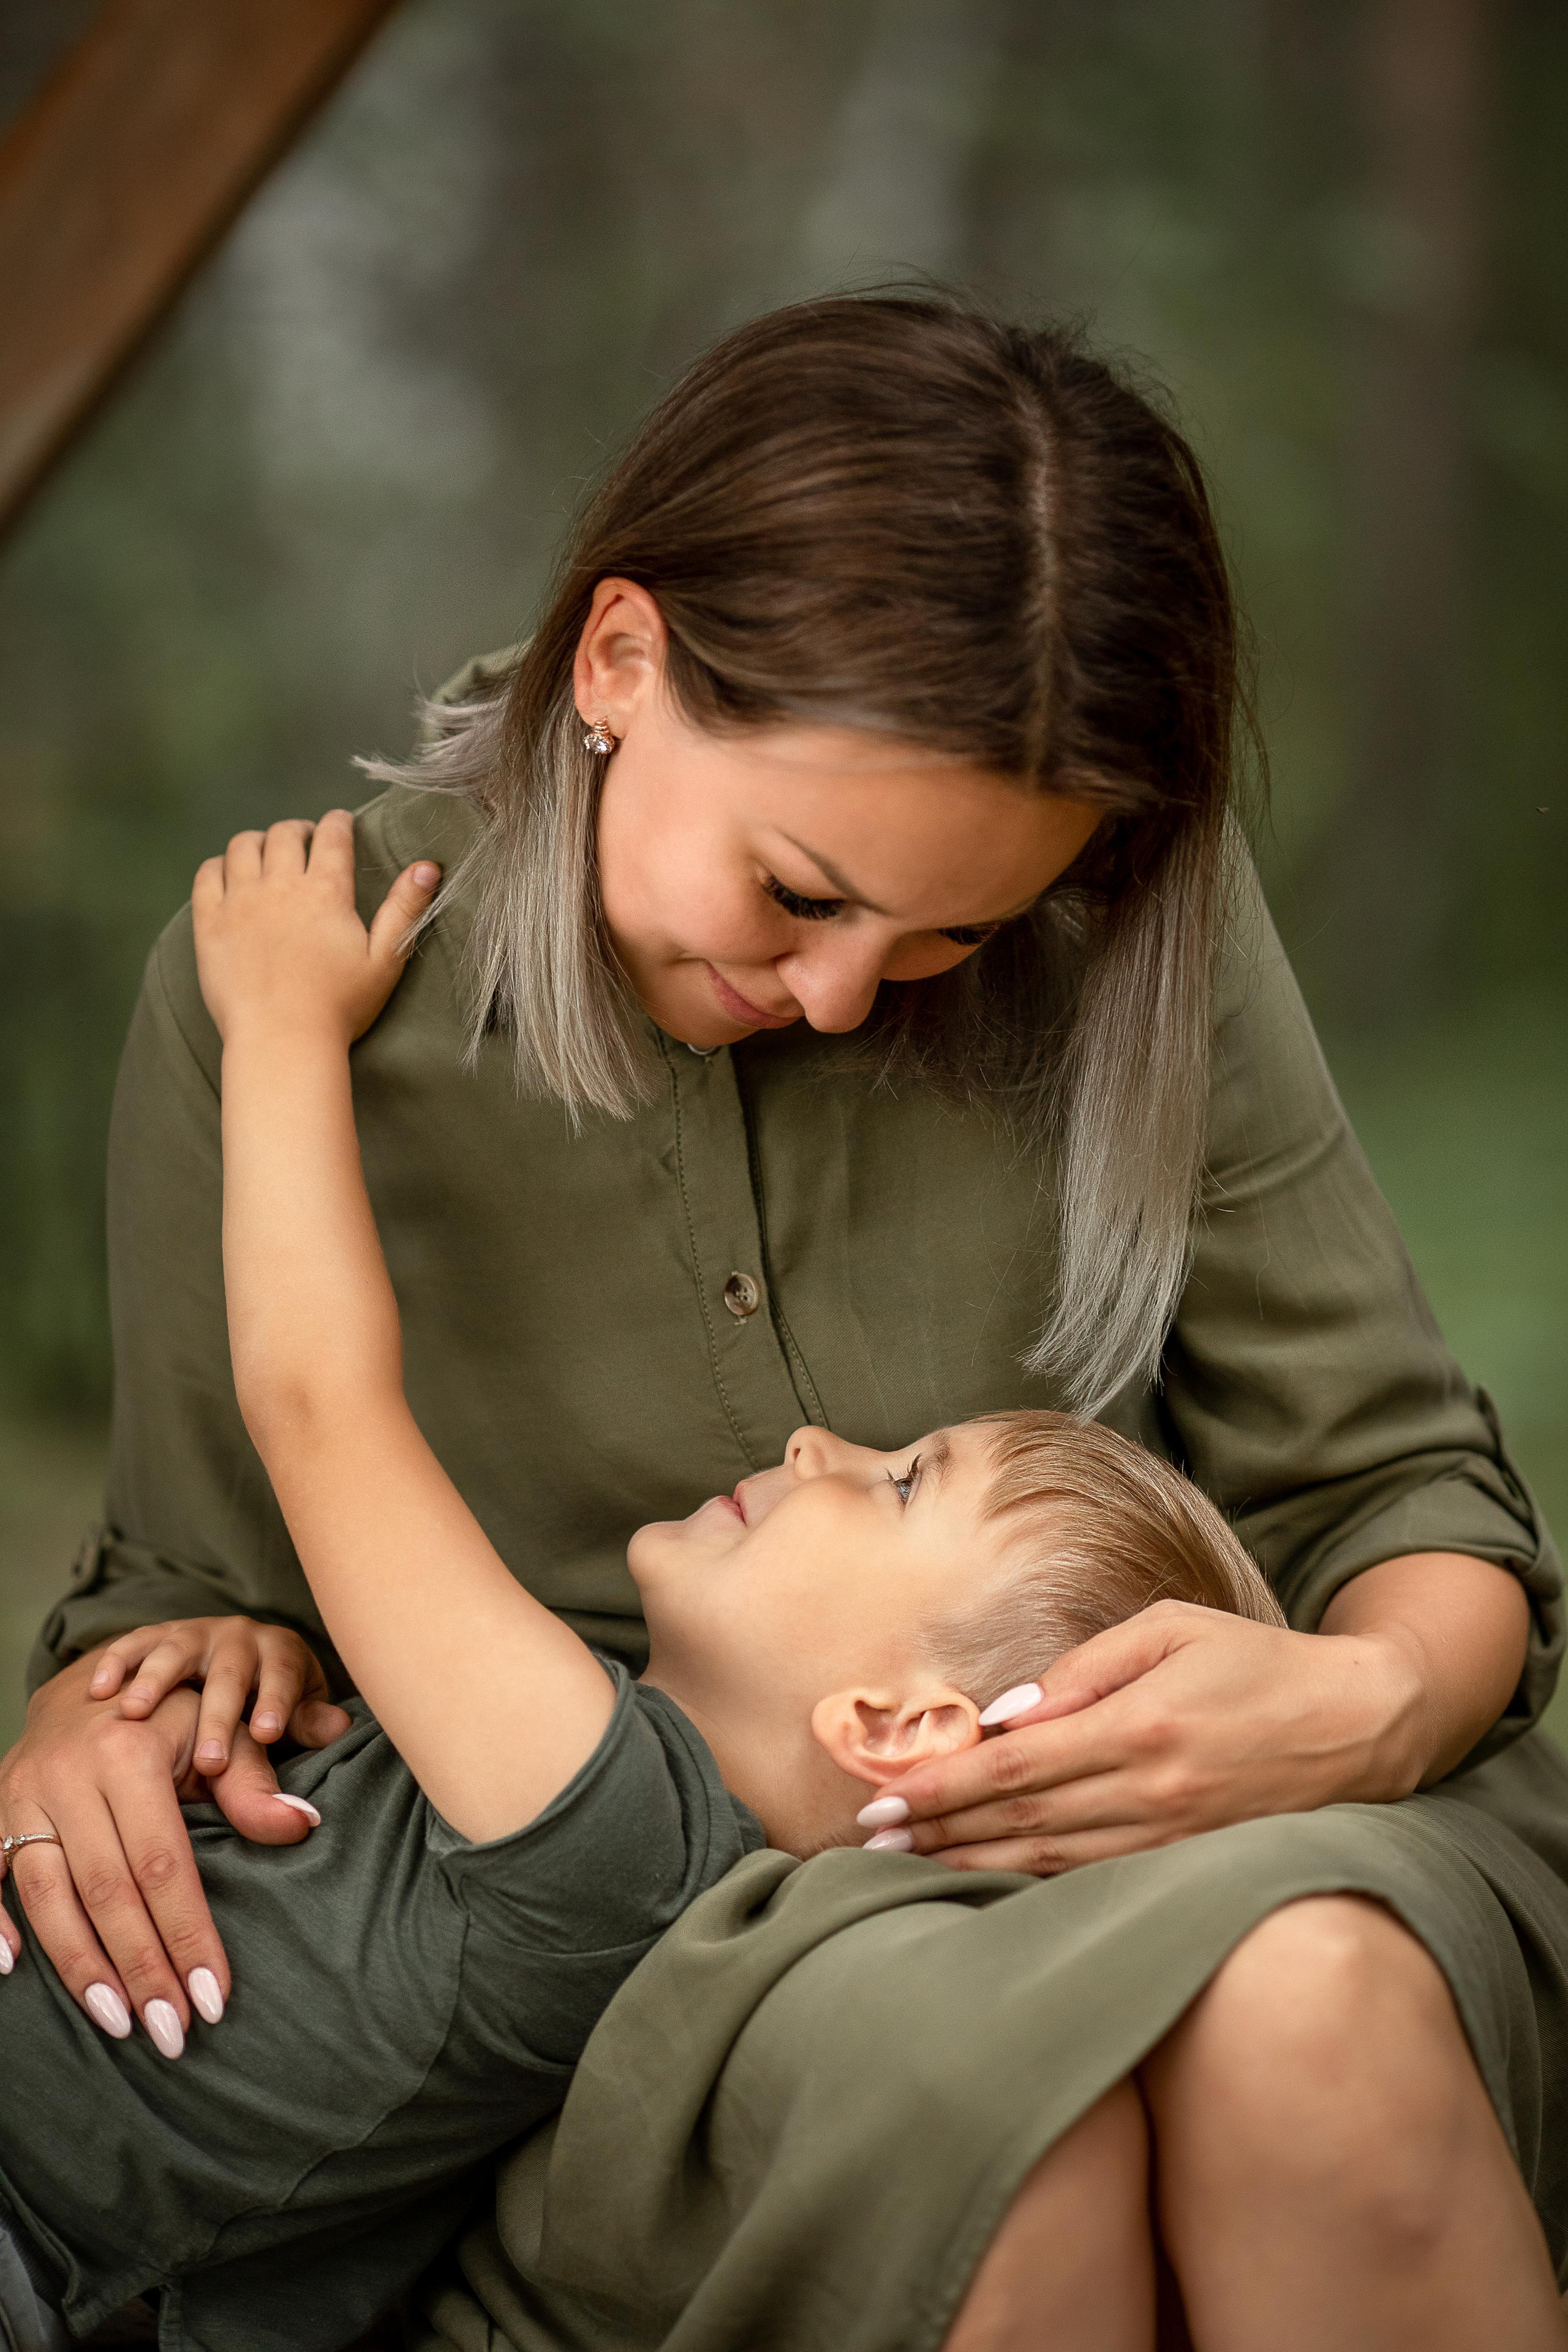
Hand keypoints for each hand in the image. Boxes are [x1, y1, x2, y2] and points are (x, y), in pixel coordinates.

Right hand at [0, 1654, 327, 2046]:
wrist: (91, 1684)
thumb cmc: (170, 1720)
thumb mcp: (219, 1734)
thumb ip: (253, 1785)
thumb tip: (302, 1827)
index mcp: (129, 1754)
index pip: (163, 1864)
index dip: (188, 1933)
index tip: (214, 1998)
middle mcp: (69, 1774)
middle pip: (107, 1890)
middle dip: (141, 1968)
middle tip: (172, 2032)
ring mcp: (22, 1795)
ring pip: (45, 1894)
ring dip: (80, 1966)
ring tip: (119, 2023)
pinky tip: (11, 1971)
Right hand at [87, 1615, 350, 1775]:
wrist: (229, 1658)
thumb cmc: (266, 1697)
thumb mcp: (293, 1709)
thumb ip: (308, 1721)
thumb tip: (340, 1729)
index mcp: (278, 1651)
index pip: (281, 1674)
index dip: (276, 1702)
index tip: (266, 1735)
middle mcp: (237, 1636)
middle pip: (229, 1672)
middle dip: (218, 1716)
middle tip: (209, 1762)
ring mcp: (194, 1632)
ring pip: (176, 1650)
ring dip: (156, 1679)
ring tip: (137, 1712)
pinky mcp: (157, 1636)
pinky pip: (134, 1642)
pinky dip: (116, 1662)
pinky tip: (98, 1689)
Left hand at [192, 810, 439, 1047]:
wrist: (282, 1041)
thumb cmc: (341, 1007)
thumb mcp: (385, 960)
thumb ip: (405, 910)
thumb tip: (428, 867)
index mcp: (327, 893)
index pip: (332, 836)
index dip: (338, 822)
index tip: (341, 822)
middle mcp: (281, 887)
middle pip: (284, 834)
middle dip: (298, 829)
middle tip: (305, 839)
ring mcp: (241, 902)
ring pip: (243, 846)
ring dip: (259, 841)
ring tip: (267, 853)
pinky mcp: (210, 923)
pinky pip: (207, 874)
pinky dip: (219, 865)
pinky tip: (229, 873)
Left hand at [866, 1601, 1423, 1874]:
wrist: (1359, 1725)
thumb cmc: (1256, 1663)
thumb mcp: (1171, 1630)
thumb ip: (1084, 1668)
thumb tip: (1007, 1714)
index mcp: (1139, 1726)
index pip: (1015, 1765)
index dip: (943, 1786)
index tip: (884, 1798)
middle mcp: (1151, 1792)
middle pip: (1019, 1819)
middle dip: (937, 1830)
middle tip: (868, 1840)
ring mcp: (1171, 1839)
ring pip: (1049, 1860)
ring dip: (972, 1863)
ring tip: (909, 1863)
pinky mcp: (1188, 1866)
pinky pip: (1093, 1879)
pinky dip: (1032, 1882)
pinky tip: (988, 1880)